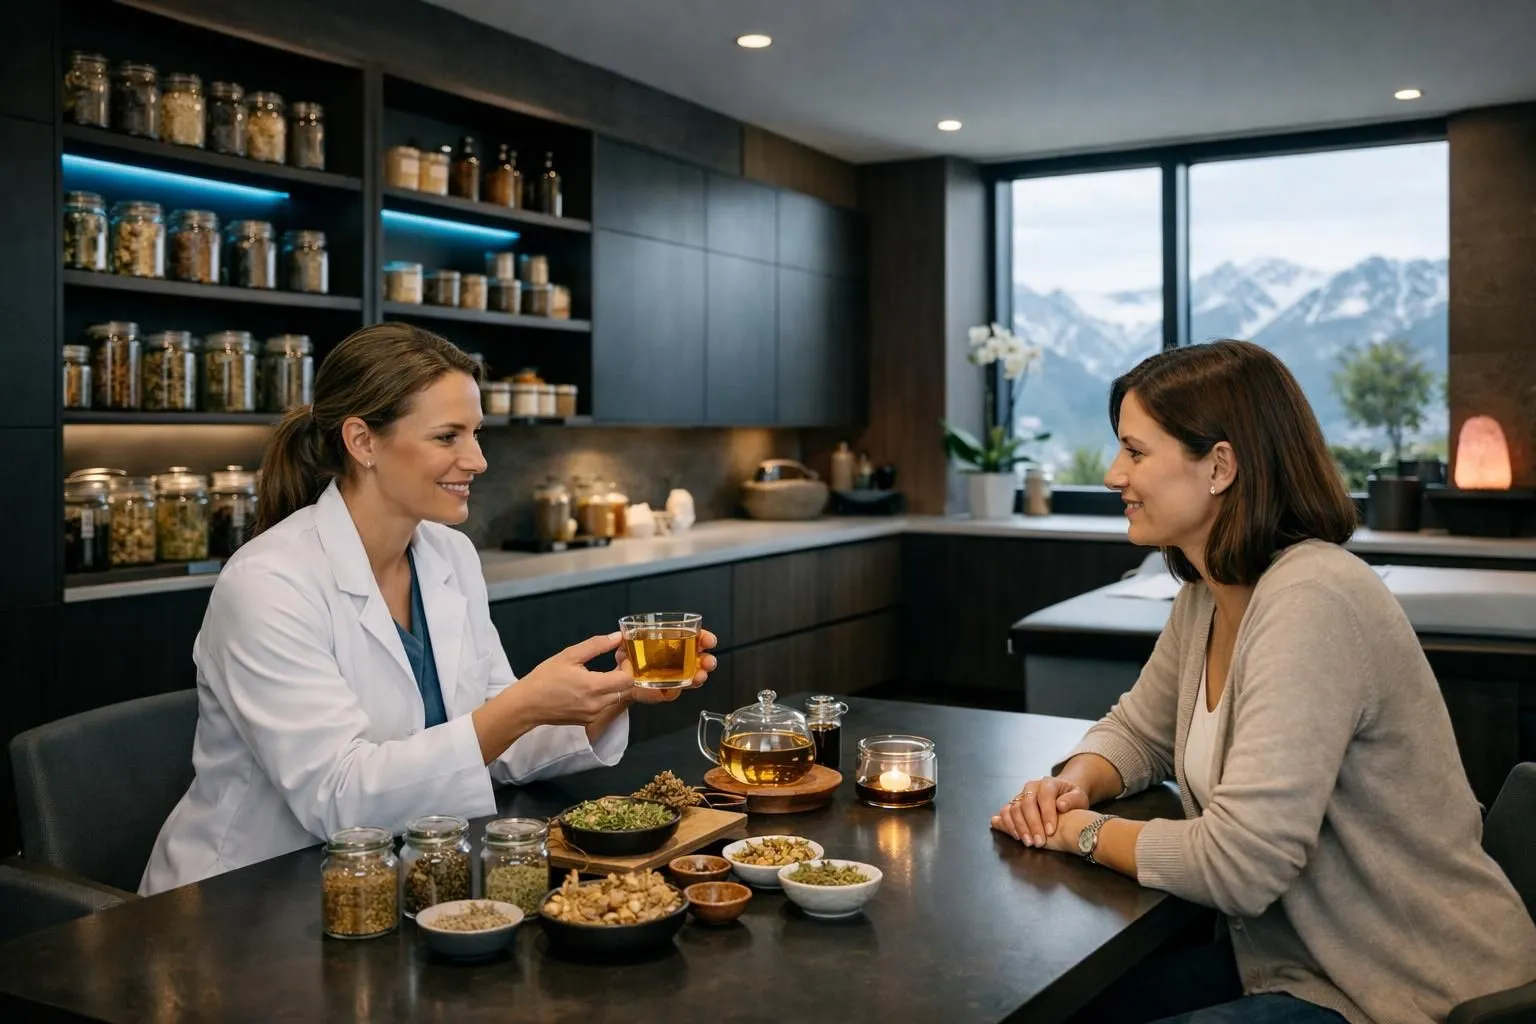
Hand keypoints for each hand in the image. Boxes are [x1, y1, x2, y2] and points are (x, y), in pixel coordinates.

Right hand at [510, 633, 636, 724]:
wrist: (527, 705)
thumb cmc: (546, 677)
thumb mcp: (569, 655)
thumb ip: (596, 645)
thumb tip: (617, 637)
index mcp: (593, 686)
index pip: (628, 678)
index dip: (628, 664)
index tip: (620, 654)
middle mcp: (597, 704)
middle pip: (626, 690)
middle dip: (625, 673)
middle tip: (616, 660)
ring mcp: (593, 715)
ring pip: (617, 698)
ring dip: (617, 685)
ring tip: (605, 672)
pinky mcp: (588, 721)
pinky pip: (606, 706)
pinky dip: (606, 695)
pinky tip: (594, 686)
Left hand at [617, 629, 718, 704]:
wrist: (621, 682)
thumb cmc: (628, 661)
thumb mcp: (626, 646)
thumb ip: (626, 640)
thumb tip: (621, 636)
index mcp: (673, 645)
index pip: (694, 638)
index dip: (704, 638)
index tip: (708, 640)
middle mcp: (678, 661)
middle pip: (700, 659)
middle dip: (707, 660)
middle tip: (708, 662)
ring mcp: (674, 677)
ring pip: (693, 677)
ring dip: (698, 676)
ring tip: (698, 676)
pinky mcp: (666, 691)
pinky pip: (673, 692)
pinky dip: (674, 691)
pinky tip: (671, 690)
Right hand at [990, 775, 1090, 847]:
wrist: (1062, 795)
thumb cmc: (1071, 798)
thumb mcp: (1079, 797)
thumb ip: (1072, 800)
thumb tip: (1061, 805)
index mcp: (1048, 783)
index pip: (1045, 796)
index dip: (1047, 814)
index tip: (1051, 831)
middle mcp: (1031, 787)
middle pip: (1027, 803)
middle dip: (1032, 824)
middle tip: (1039, 842)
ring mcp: (1021, 795)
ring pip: (1014, 808)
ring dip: (1019, 827)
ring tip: (1028, 842)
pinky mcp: (1013, 804)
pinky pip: (1005, 812)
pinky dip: (1007, 824)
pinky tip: (1016, 836)